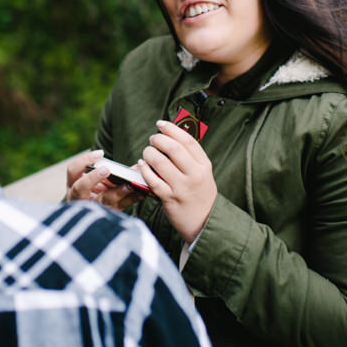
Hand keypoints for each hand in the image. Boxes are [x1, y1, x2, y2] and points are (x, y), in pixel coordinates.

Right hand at [65, 149, 142, 209]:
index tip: (100, 154)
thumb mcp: (101, 181)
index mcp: (74, 185)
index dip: (84, 160)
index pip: (73, 170)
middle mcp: (78, 198)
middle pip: (81, 188)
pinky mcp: (106, 216)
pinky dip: (131, 199)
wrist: (98, 219)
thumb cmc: (100, 191)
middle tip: (107, 169)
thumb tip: (136, 166)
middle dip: (93, 178)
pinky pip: (119, 208)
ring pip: (102, 201)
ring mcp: (92, 209)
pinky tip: (141, 194)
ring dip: (118, 191)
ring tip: (130, 184)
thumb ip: (111, 172)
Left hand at [140, 120, 216, 243]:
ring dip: (149, 153)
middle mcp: (195, 175)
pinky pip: (152, 180)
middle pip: (174, 149)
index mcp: (204, 166)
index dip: (172, 129)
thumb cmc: (199, 194)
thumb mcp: (202, 173)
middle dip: (159, 140)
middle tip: (152, 139)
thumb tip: (170, 135)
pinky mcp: (169, 199)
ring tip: (147, 152)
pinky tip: (142, 166)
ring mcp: (182, 188)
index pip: (188, 141)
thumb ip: (190, 157)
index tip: (161, 124)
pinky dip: (144, 170)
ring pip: (160, 162)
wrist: (203, 222)